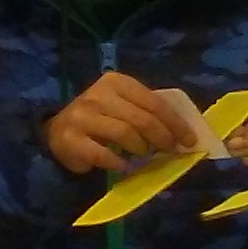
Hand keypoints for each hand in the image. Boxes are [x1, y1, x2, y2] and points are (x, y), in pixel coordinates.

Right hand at [45, 72, 183, 173]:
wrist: (58, 131)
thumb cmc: (100, 118)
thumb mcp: (123, 105)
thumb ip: (147, 112)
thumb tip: (182, 133)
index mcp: (116, 82)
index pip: (153, 102)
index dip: (175, 123)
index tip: (189, 140)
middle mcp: (98, 95)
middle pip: (141, 119)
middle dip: (162, 137)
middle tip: (170, 150)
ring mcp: (83, 117)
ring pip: (124, 134)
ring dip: (141, 149)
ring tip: (144, 155)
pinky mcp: (72, 140)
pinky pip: (104, 154)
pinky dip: (119, 163)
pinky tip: (124, 166)